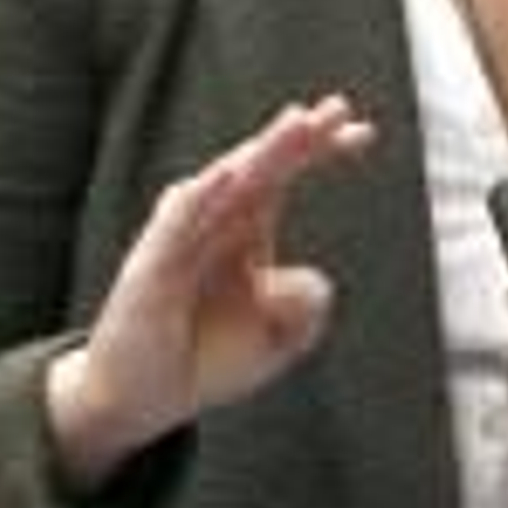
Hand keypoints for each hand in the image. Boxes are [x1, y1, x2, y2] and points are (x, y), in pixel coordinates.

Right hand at [46, 94, 374, 490]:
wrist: (141, 399)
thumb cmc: (207, 358)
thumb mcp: (278, 339)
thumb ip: (306, 308)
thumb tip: (316, 278)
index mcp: (244, 227)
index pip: (285, 173)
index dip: (321, 148)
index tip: (366, 131)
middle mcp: (211, 221)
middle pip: (260, 166)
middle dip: (297, 136)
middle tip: (337, 107)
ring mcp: (178, 241)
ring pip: (222, 184)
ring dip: (258, 153)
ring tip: (295, 124)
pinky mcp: (149, 270)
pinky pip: (174, 227)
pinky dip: (199, 199)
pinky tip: (227, 176)